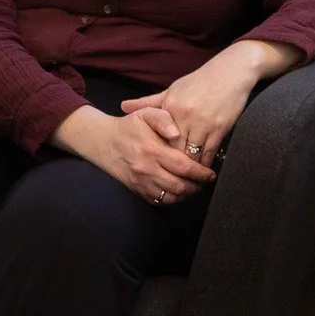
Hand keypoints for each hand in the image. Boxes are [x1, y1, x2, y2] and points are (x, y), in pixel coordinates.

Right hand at [51, 105, 216, 203]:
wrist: (104, 142)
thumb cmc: (129, 126)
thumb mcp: (145, 114)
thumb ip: (163, 118)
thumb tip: (177, 132)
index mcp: (151, 149)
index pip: (183, 166)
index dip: (201, 172)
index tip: (210, 173)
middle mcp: (146, 168)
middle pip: (180, 185)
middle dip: (198, 186)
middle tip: (206, 181)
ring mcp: (141, 182)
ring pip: (171, 197)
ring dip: (187, 194)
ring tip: (196, 186)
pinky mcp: (137, 190)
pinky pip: (160, 201)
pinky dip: (173, 199)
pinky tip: (180, 190)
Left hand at [122, 40, 301, 165]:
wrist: (231, 72)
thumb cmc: (200, 82)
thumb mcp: (172, 89)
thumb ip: (149, 102)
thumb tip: (123, 106)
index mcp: (171, 106)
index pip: (160, 137)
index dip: (157, 153)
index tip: (154, 165)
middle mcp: (184, 116)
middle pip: (174, 149)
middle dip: (172, 166)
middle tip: (170, 179)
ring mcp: (203, 122)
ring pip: (192, 154)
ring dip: (190, 169)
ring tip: (186, 180)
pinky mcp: (219, 128)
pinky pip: (210, 152)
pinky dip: (206, 163)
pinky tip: (203, 170)